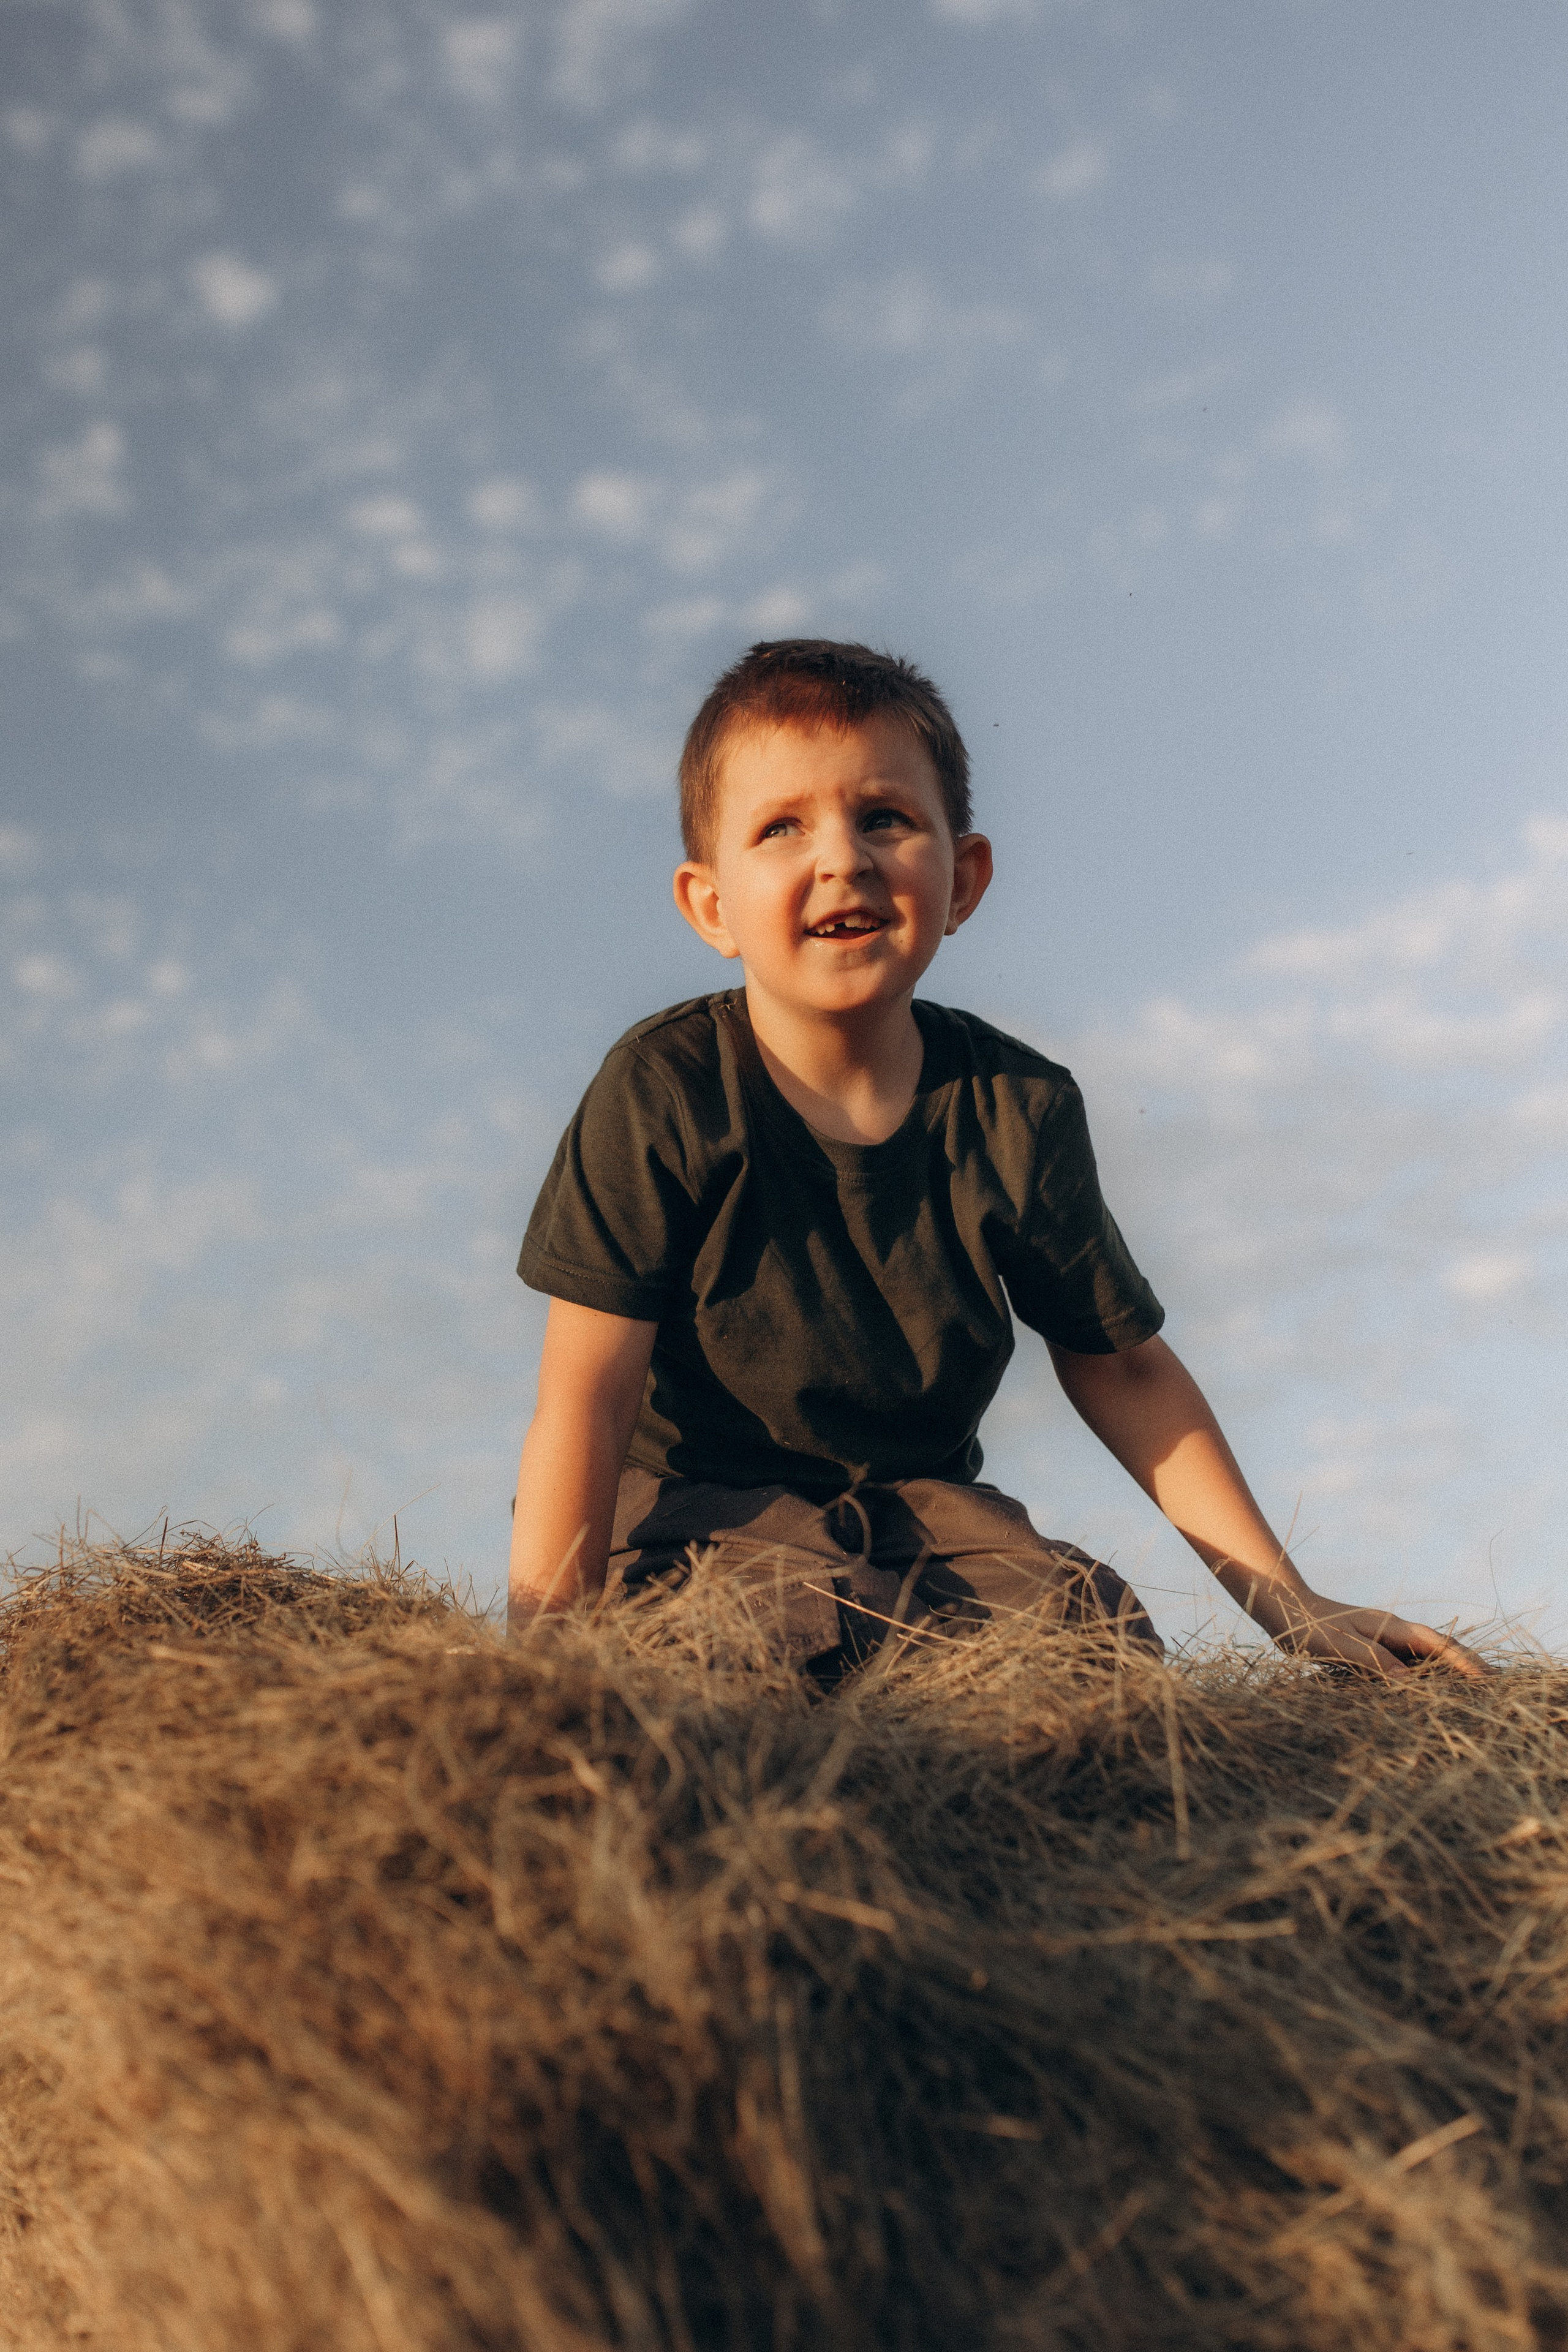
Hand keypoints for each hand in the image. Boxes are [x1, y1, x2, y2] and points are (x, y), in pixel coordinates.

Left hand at [1269, 1588, 1493, 1679]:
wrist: (1285, 1610)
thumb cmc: (1310, 1627)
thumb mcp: (1340, 1646)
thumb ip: (1373, 1661)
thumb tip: (1406, 1682)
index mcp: (1393, 1627)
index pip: (1439, 1645)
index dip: (1464, 1663)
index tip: (1487, 1679)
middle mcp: (1395, 1633)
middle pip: (1441, 1650)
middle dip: (1468, 1667)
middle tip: (1494, 1688)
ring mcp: (1386, 1641)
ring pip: (1427, 1659)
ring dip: (1450, 1674)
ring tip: (1474, 1695)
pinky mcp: (1374, 1651)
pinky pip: (1408, 1666)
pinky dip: (1426, 1678)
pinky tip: (1432, 1693)